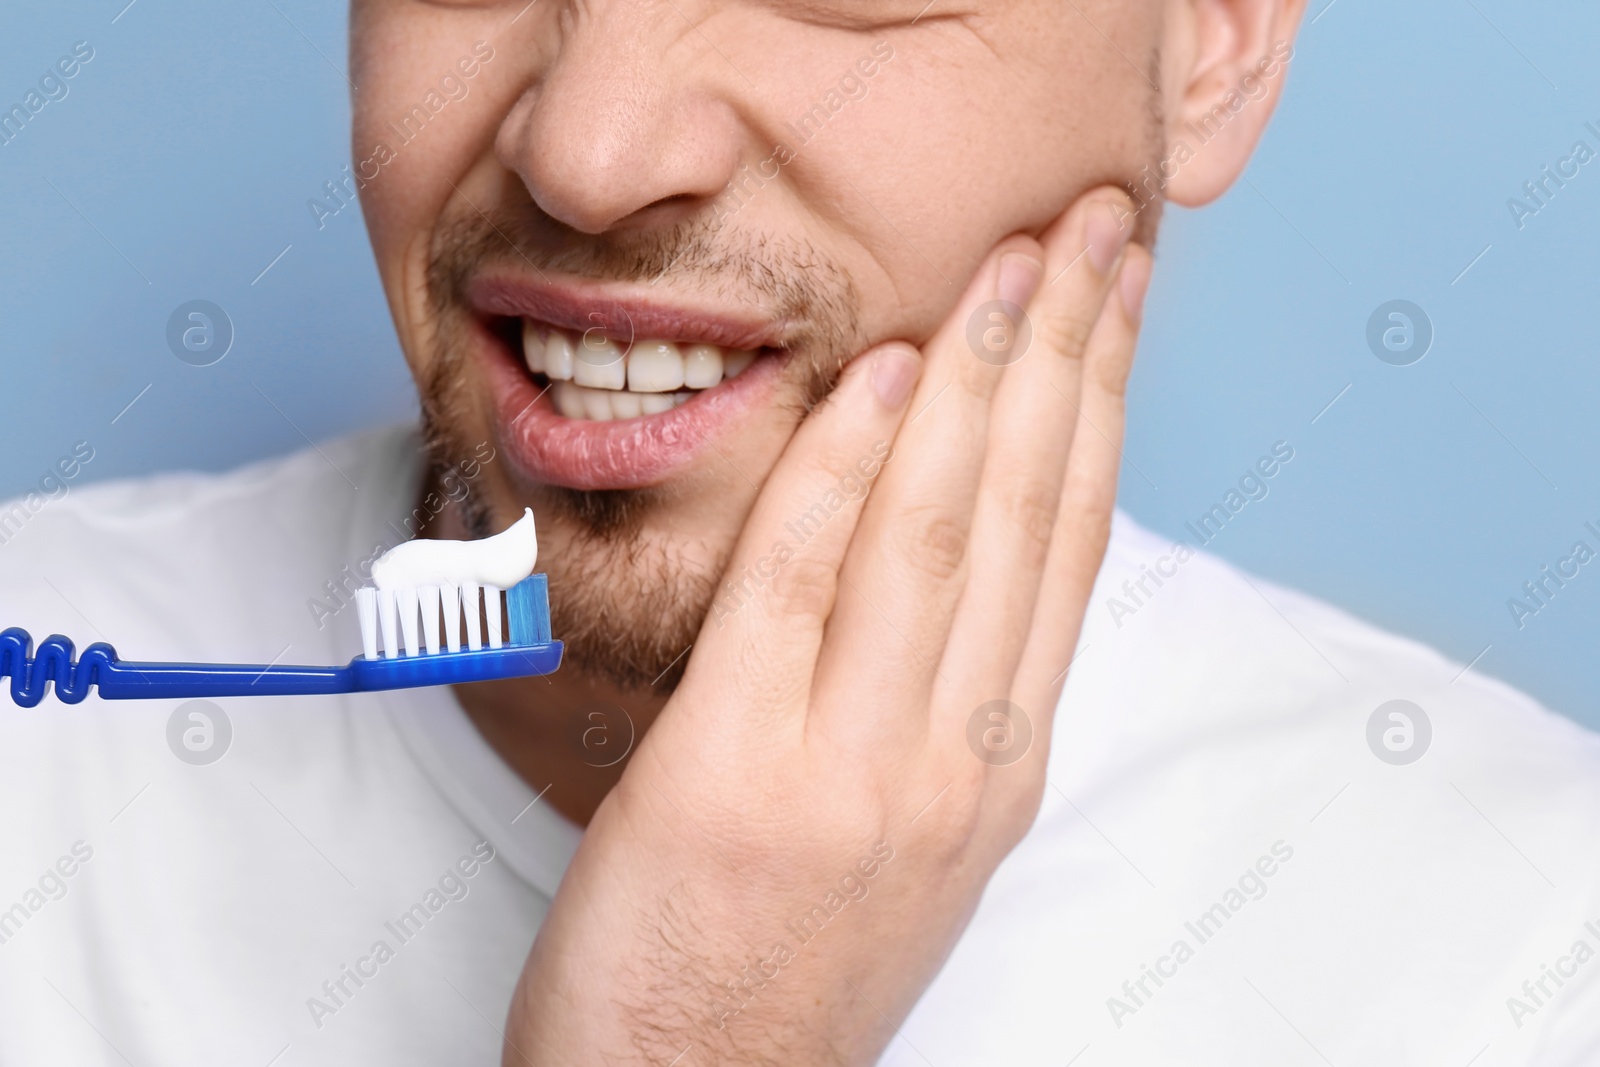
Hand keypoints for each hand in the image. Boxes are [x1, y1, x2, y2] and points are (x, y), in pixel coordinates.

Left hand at [504, 187, 1149, 1065]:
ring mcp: (854, 770)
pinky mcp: (735, 774)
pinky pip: (797, 589)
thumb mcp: (907, 832)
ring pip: (939, 537)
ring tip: (1011, 265)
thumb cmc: (789, 962)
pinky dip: (842, 473)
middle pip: (1031, 519)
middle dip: (1067, 359)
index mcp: (998, 765)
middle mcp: (954, 761)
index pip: (1072, 549)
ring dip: (978, 384)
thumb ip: (940, 698)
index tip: (1114, 304)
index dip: (1100, 411)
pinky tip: (876, 382)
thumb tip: (951, 558)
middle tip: (1095, 233)